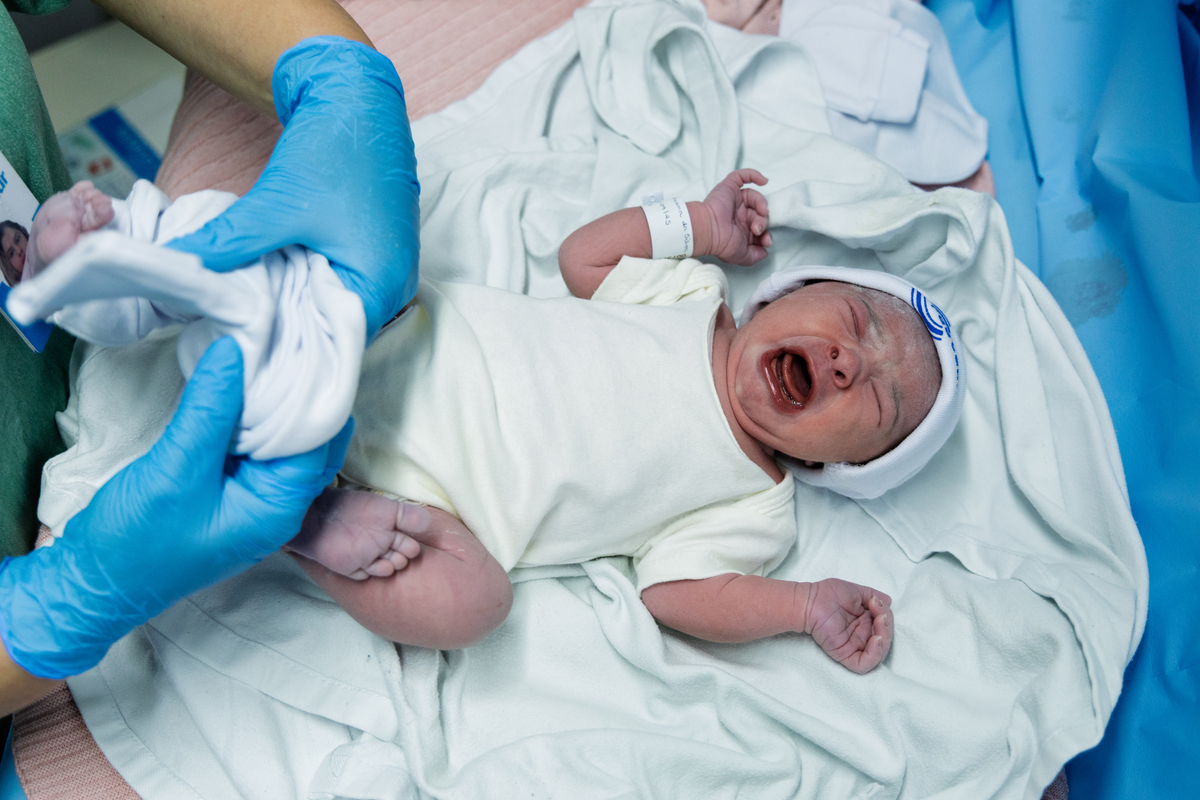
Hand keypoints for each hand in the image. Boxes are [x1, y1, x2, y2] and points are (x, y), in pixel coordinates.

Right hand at [0, 337, 348, 678]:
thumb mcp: (174, 469)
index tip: (306, 344)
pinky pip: (252, 444)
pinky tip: (236, 381)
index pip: (322, 440)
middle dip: (301, 392)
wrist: (92, 583)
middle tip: (287, 337)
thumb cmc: (137, 540)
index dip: (319, 392)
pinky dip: (248, 415)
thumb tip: (237, 350)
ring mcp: (251, 497)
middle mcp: (276, 504)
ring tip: (266, 348)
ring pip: (280, 438)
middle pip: (309, 437)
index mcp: (279, 508)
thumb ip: (210, 410)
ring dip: (274, 400)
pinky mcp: (227, 489)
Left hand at [167, 36, 419, 338]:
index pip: (335, 341)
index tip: (248, 349)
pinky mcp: (378, 249)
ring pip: (336, 302)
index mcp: (381, 283)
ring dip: (300, 304)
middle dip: (292, 328)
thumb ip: (229, 244)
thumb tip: (179, 268)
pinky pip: (343, 282)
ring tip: (256, 309)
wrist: (357, 97)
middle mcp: (395, 283)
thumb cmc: (332, 151)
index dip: (290, 346)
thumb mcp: (275, 206)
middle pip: (337, 326)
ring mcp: (390, 266)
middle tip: (243, 335)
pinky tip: (278, 277)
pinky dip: (311, 282)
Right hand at [699, 168, 771, 265]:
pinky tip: (764, 181)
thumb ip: (756, 256)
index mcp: (741, 228)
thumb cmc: (722, 244)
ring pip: (754, 196)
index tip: (766, 240)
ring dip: (761, 203)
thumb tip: (765, 251)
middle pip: (759, 212)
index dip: (766, 233)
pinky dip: (754, 175)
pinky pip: (743, 176)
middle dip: (763, 221)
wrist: (709, 231)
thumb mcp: (743, 257)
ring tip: (761, 212)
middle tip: (758, 229)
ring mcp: (735, 200)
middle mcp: (739, 214)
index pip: (760, 226)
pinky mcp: (730, 188)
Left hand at [801, 578, 892, 672]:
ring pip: (878, 654)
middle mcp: (861, 636)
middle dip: (887, 626)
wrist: (810, 600)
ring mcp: (853, 646)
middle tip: (880, 613)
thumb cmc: (828, 594)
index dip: (886, 616)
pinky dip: (875, 655)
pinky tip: (877, 640)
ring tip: (880, 622)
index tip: (877, 602)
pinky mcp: (845, 654)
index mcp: (864, 623)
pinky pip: (864, 664)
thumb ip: (874, 595)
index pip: (884, 627)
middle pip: (884, 640)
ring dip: (885, 638)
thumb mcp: (857, 592)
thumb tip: (888, 602)